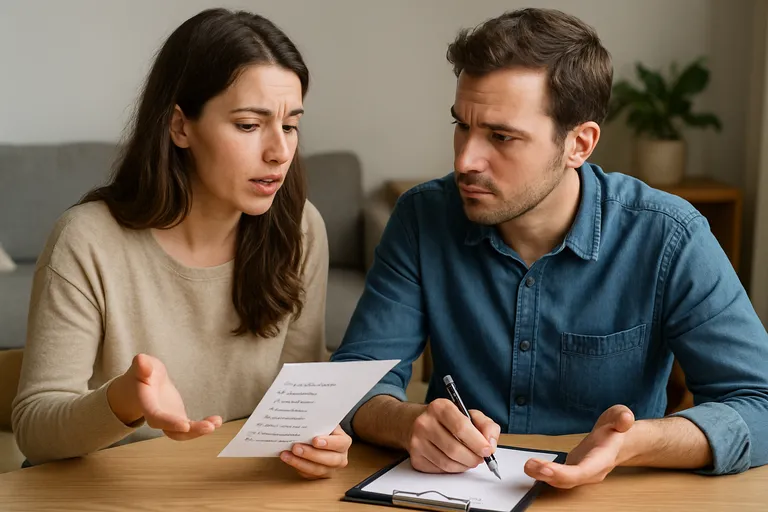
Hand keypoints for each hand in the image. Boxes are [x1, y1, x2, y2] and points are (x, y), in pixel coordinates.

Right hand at [108, 354, 222, 440]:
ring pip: (183, 433)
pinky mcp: (179, 418)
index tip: (185, 425)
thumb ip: (142, 365)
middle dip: (191, 432)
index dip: (169, 422)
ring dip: (200, 431)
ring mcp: (169, 420)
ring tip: (216, 423)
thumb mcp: (142, 365)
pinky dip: (204, 425)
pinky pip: (191, 427)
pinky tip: (217, 421)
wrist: (144, 383)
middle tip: (209, 427)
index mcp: (147, 404)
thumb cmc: (143, 373)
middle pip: (172, 431)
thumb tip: (141, 360)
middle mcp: (157, 417)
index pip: (156, 417)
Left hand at [280, 425, 351, 478]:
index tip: (315, 440)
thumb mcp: (324, 423)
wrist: (321, 439)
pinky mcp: (319, 476)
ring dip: (300, 462)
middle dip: (311, 454)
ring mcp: (330, 469)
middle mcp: (340, 458)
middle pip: (329, 459)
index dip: (329, 443)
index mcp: (344, 442)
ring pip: (317, 469)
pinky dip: (297, 466)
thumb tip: (307, 419)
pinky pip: (308, 474)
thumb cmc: (322, 430)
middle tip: (296, 448)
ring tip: (287, 455)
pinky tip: (287, 459)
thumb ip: (320, 423)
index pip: (340, 443)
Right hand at [407, 398, 499, 473]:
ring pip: (447, 463)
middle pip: (454, 449)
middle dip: (473, 458)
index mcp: (440, 407)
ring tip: (469, 459)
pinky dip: (452, 469)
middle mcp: (425, 423)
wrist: (416, 423)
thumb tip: (490, 444)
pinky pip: (440, 469)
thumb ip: (486, 425)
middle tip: (480, 458)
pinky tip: (455, 461)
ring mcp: (417, 441)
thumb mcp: (469, 414)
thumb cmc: (447, 420)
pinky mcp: (415, 457)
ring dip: (464, 465)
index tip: (487, 450)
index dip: (477, 442)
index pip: (461, 427)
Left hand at [524, 404, 634, 487]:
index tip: (546, 468)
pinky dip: (543, 474)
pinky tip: (531, 468)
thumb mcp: (620, 416)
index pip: (583, 471)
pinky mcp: (572, 470)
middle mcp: (591, 471)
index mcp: (602, 459)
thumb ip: (622, 417)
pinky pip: (557, 477)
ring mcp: (581, 473)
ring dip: (543, 476)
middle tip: (529, 466)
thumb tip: (625, 419)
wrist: (618, 440)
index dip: (564, 473)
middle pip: (569, 480)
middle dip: (549, 476)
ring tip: (527, 466)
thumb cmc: (617, 429)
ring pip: (561, 481)